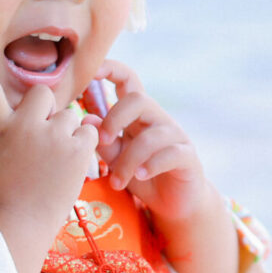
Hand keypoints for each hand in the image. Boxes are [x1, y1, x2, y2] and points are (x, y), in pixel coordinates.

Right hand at [0, 47, 98, 272]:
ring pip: (70, 113)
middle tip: (44, 132)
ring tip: (60, 153)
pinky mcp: (76, 151)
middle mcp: (25, 126)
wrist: (18, 228)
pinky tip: (76, 156)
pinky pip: (89, 129)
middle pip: (42, 94)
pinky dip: (86, 139)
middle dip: (46, 108)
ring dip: (67, 127)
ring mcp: (52, 136)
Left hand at [94, 60, 236, 272]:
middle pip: (139, 99)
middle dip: (115, 119)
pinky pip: (170, 153)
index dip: (111, 69)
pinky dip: (151, 165)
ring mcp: (175, 136)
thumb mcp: (116, 159)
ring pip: (151, 135)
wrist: (174, 203)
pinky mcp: (187, 156)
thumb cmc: (141, 176)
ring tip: (117, 182)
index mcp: (137, 115)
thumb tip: (84, 119)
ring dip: (129, 159)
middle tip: (103, 142)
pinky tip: (140, 177)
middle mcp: (157, 119)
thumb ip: (102, 141)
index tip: (91, 73)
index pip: (127, 80)